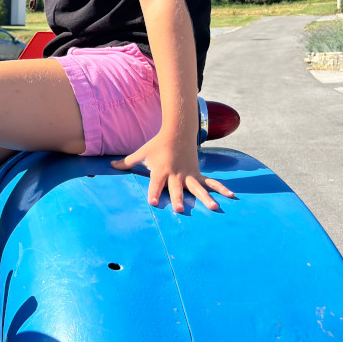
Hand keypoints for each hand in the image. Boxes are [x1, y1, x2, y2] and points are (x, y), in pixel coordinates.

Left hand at [110, 134, 234, 212]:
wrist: (177, 132)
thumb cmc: (157, 145)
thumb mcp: (141, 153)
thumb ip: (127, 162)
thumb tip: (110, 166)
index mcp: (161, 170)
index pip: (155, 184)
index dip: (154, 192)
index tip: (153, 203)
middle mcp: (176, 174)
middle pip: (176, 188)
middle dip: (178, 198)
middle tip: (179, 210)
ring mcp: (189, 174)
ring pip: (197, 188)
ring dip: (205, 198)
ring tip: (213, 208)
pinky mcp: (198, 174)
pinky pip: (211, 182)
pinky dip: (221, 188)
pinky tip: (231, 196)